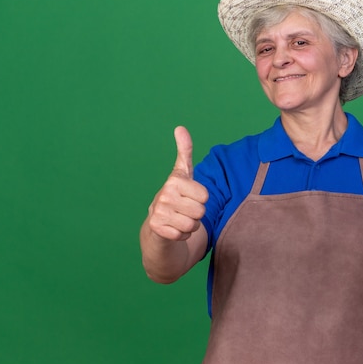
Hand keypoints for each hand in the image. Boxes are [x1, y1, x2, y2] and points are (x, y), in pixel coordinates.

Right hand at [147, 126, 208, 240]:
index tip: (189, 196)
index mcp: (174, 180)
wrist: (157, 225)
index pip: (205, 196)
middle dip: (197, 214)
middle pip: (201, 211)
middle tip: (184, 210)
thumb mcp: (183, 173)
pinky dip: (182, 236)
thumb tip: (180, 128)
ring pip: (193, 225)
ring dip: (190, 226)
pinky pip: (183, 235)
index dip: (201, 199)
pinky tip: (173, 229)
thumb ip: (185, 151)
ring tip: (179, 219)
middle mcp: (164, 194)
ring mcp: (159, 212)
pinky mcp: (157, 229)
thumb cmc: (176, 196)